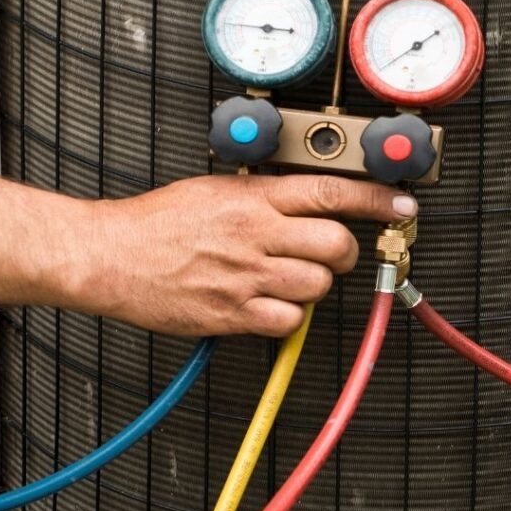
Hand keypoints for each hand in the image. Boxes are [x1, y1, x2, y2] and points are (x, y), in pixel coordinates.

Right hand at [77, 173, 417, 336]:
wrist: (110, 256)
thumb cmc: (155, 224)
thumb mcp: (213, 189)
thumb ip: (262, 196)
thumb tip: (303, 202)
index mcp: (253, 198)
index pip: (331, 191)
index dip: (376, 199)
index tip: (400, 206)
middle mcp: (256, 234)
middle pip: (337, 245)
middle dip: (346, 252)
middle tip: (334, 254)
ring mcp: (246, 276)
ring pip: (317, 285)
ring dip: (313, 285)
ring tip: (288, 280)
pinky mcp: (233, 313)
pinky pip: (289, 321)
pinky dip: (288, 317)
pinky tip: (269, 306)